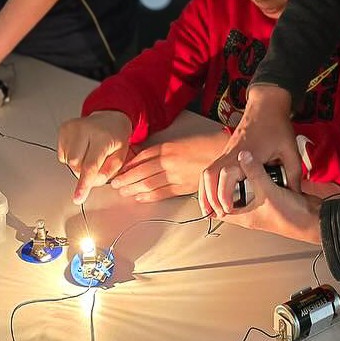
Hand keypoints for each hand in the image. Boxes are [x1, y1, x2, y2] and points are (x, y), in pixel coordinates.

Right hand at [57, 111, 132, 204]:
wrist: (111, 116)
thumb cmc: (117, 137)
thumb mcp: (121, 155)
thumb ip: (109, 170)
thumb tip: (94, 182)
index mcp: (103, 137)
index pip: (90, 165)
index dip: (84, 184)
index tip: (77, 198)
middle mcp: (85, 129)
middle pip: (75, 165)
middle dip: (83, 172)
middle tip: (95, 165)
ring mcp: (72, 127)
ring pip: (67, 161)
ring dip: (78, 165)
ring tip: (89, 154)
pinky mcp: (64, 128)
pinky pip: (62, 155)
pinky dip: (71, 158)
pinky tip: (82, 149)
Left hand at [110, 134, 228, 202]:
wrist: (225, 155)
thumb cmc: (205, 146)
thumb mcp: (181, 142)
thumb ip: (163, 151)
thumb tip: (144, 159)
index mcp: (168, 147)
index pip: (141, 157)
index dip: (128, 165)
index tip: (119, 170)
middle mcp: (169, 161)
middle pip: (141, 172)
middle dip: (126, 179)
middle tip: (115, 184)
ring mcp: (176, 175)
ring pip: (148, 184)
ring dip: (133, 189)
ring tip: (123, 192)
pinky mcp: (183, 187)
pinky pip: (162, 193)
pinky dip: (148, 196)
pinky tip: (140, 198)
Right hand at [199, 84, 299, 216]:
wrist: (267, 104)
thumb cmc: (278, 126)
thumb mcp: (290, 151)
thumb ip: (293, 174)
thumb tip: (293, 194)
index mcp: (248, 155)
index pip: (227, 176)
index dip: (225, 195)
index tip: (228, 210)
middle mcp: (232, 153)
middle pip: (210, 176)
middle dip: (210, 197)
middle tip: (216, 214)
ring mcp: (227, 151)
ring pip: (207, 172)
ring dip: (205, 191)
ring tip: (208, 209)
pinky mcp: (227, 150)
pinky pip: (212, 168)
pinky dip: (209, 182)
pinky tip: (212, 193)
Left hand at [219, 152, 322, 244]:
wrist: (314, 218)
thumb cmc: (291, 217)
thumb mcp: (268, 192)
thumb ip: (254, 172)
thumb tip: (243, 157)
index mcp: (245, 216)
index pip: (221, 207)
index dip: (216, 193)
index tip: (216, 175)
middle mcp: (251, 211)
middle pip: (233, 195)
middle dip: (230, 181)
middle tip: (228, 165)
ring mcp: (262, 203)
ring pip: (247, 188)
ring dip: (245, 177)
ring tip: (243, 163)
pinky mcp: (273, 195)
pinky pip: (261, 184)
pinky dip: (259, 175)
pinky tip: (260, 165)